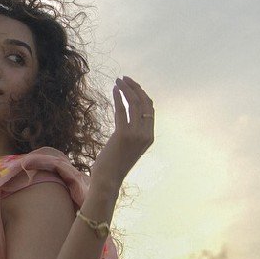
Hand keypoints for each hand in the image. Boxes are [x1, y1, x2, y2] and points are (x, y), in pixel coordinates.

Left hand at [90, 75, 154, 192]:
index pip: (150, 110)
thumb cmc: (114, 165)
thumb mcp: (128, 148)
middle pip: (145, 103)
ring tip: (118, 80)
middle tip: (125, 78)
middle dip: (135, 88)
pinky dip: (118, 97)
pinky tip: (114, 90)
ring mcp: (136, 134)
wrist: (108, 180)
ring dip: (126, 89)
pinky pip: (122, 110)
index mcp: (150, 137)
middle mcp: (146, 134)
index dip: (143, 95)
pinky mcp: (123, 134)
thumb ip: (132, 134)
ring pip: (134, 104)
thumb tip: (126, 120)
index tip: (132, 86)